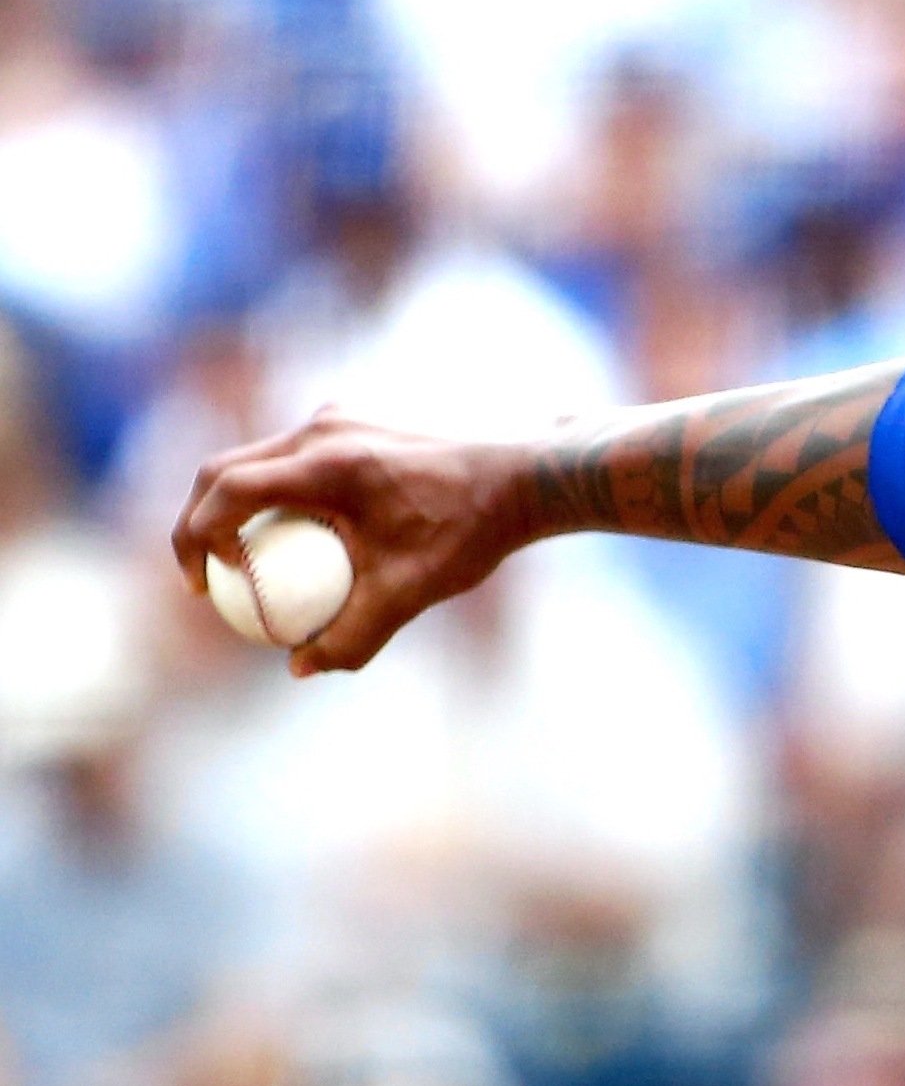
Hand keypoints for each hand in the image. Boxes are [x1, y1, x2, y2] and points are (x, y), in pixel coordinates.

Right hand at [171, 409, 537, 676]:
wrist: (527, 476)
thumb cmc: (471, 530)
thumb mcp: (412, 592)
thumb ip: (352, 635)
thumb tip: (301, 668)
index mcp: (325, 462)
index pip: (226, 491)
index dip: (196, 537)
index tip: (205, 586)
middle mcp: (323, 428)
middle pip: (224, 468)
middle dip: (197, 521)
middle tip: (205, 577)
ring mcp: (339, 416)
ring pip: (258, 458)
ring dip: (234, 505)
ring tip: (241, 562)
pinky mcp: (356, 420)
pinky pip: (295, 456)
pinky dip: (276, 493)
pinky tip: (296, 540)